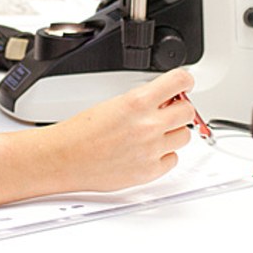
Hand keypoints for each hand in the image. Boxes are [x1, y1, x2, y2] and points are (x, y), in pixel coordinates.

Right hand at [45, 67, 195, 190]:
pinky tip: (148, 151)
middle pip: (188, 110)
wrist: (64, 158)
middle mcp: (148, 125)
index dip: (185, 82)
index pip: (180, 81)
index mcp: (137, 102)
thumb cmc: (79, 132)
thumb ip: (143, 100)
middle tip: (168, 111)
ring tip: (154, 133)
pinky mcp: (150, 171)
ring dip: (173, 132)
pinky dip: (164, 155)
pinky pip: (173, 159)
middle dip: (179, 108)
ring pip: (184, 136)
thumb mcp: (113, 103)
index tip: (184, 85)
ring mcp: (152, 150)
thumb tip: (164, 99)